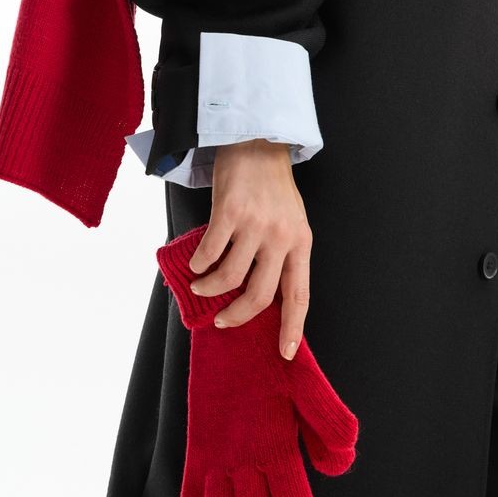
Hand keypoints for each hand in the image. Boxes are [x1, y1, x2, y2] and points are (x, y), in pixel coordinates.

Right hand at [188, 139, 312, 358]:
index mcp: (301, 243)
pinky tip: (196, 265)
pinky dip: (200, 264)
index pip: (300, 295)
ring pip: (231, 276)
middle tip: (222, 321)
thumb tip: (259, 292)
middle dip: (238, 316)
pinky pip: (210, 251)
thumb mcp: (288, 221)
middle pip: (261, 294)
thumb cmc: (272, 186)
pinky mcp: (230, 212)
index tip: (285, 352)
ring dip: (211, 288)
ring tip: (201, 286)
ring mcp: (256, 225)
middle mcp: (281, 237)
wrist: (257, 143)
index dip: (292, 327)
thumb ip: (280, 254)